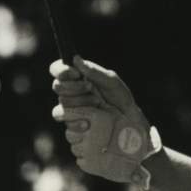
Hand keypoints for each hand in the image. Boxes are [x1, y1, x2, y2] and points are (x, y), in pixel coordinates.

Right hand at [50, 57, 157, 182]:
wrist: (132, 126)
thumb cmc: (122, 101)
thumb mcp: (112, 83)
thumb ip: (95, 72)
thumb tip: (76, 59)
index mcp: (78, 81)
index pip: (58, 71)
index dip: (60, 70)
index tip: (75, 73)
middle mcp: (72, 96)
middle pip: (58, 89)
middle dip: (74, 88)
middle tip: (90, 89)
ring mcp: (72, 115)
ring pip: (60, 110)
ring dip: (78, 106)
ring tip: (96, 107)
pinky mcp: (75, 132)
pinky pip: (67, 129)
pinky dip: (78, 125)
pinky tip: (89, 124)